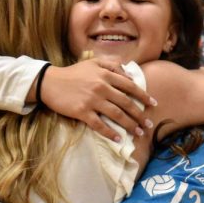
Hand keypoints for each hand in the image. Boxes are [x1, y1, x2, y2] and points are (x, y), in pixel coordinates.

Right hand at [40, 59, 154, 141]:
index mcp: (106, 75)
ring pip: (116, 115)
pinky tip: (118, 139)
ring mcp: (92, 101)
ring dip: (129, 125)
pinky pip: (99, 125)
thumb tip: (130, 75)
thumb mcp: (93, 63)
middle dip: (140, 115)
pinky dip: (110, 133)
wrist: (50, 82)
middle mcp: (101, 87)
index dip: (144, 96)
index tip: (153, 105)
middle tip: (149, 124)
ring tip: (138, 133)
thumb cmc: (73, 73)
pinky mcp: (82, 112)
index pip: (130, 87)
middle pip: (126, 103)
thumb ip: (112, 65)